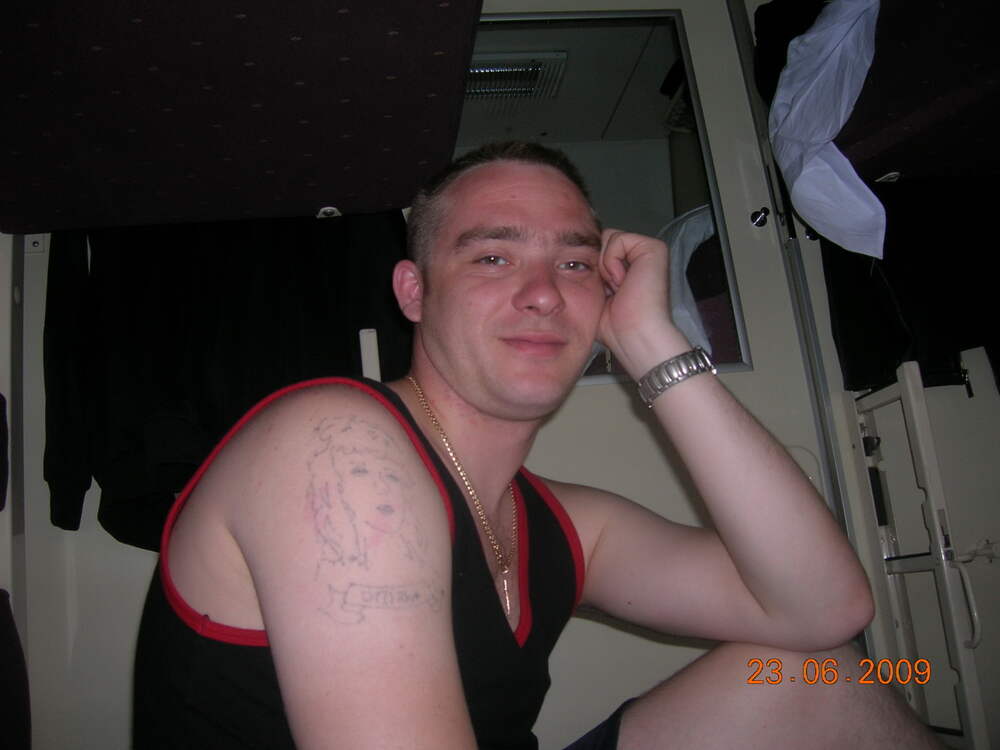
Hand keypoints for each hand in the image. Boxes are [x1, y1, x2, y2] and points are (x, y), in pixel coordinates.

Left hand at [597, 229, 688, 378]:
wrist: (634, 336)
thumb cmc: (616, 325)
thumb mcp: (596, 294)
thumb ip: (593, 272)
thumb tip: (574, 257)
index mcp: (631, 266)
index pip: (600, 249)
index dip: (592, 268)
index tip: (604, 293)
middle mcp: (642, 256)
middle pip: (602, 241)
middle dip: (598, 266)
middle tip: (612, 291)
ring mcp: (650, 250)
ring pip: (608, 238)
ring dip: (605, 267)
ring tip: (619, 288)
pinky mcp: (653, 248)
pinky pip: (616, 239)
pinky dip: (612, 262)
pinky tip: (622, 282)